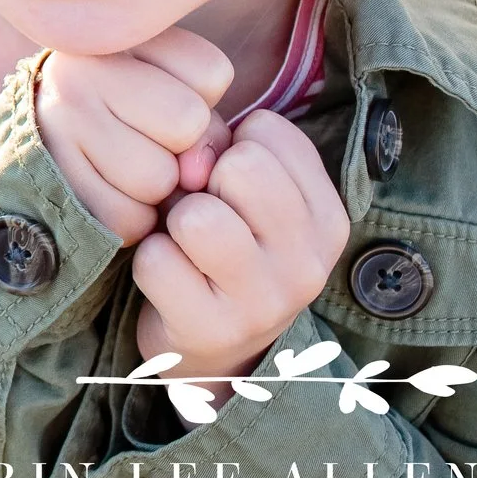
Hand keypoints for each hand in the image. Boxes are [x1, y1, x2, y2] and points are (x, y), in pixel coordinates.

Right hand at [34, 28, 236, 245]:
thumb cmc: (122, 115)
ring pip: (156, 179)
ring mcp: (56, 125)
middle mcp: (78, 71)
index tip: (163, 95)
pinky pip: (126, 219)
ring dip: (155, 189)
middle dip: (180, 147)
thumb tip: (194, 177)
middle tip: (144, 139)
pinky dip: (131, 218)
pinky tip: (108, 193)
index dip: (202, 98)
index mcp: (115, 36)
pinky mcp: (48, 179)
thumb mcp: (168, 93)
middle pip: (186, 125)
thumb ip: (206, 127)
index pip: (211, 73)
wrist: (37, 142)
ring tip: (124, 167)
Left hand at [133, 109, 351, 401]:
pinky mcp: (214, 331)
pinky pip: (157, 261)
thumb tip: (191, 160)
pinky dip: (150, 261)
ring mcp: (265, 303)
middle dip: (206, 182)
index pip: (269, 131)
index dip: (230, 145)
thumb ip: (220, 148)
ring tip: (185, 245)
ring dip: (175, 223)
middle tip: (203, 215)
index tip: (228, 184)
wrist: (216, 346)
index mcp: (327, 218)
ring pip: (199, 217)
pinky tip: (169, 278)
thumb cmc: (226, 246)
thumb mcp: (243, 193)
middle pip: (242, 168)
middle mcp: (309, 263)